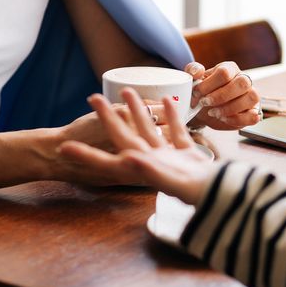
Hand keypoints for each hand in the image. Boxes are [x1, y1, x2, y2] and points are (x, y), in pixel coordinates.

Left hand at [58, 89, 219, 203]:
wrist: (221, 195)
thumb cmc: (194, 191)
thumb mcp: (167, 181)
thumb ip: (147, 168)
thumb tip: (129, 157)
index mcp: (140, 169)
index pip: (106, 162)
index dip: (85, 156)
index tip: (64, 147)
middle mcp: (150, 161)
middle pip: (123, 135)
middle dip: (109, 117)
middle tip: (94, 98)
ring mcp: (167, 156)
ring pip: (148, 128)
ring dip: (138, 110)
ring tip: (128, 91)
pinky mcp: (186, 153)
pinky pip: (175, 130)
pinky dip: (171, 116)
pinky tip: (167, 102)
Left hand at [184, 61, 261, 129]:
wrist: (205, 108)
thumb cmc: (203, 92)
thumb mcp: (194, 79)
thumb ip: (193, 70)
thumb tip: (198, 72)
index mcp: (230, 69)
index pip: (225, 72)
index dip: (209, 84)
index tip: (197, 93)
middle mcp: (244, 80)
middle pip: (242, 83)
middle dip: (221, 96)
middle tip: (205, 103)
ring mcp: (250, 96)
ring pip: (252, 98)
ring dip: (229, 108)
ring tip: (213, 112)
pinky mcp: (252, 112)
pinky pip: (253, 116)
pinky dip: (237, 119)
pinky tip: (223, 118)